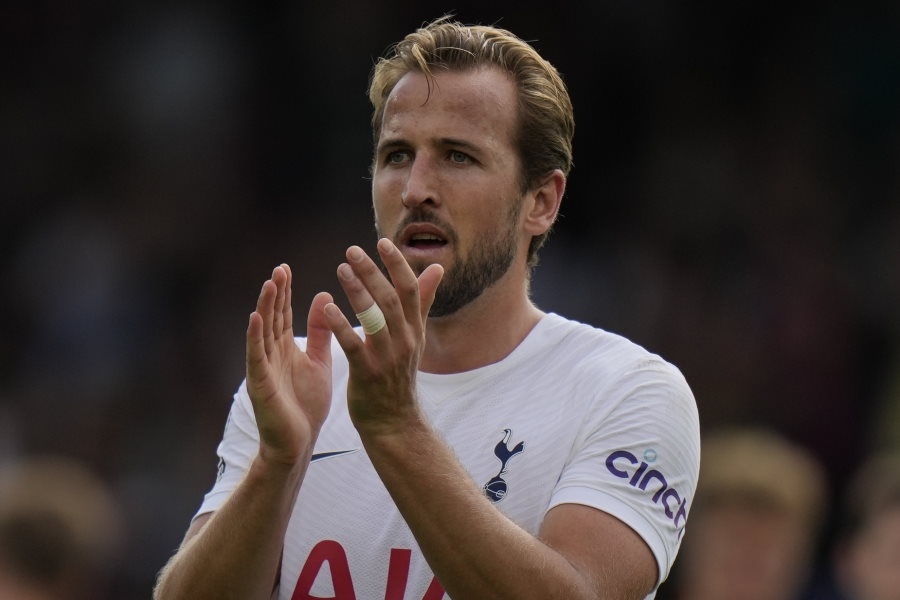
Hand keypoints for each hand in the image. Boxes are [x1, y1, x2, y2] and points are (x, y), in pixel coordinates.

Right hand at [245, 264, 333, 465]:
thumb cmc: (306, 405)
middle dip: (275, 293)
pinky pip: (256, 357)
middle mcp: (271, 354)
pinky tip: (255, 318)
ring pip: (262, 332)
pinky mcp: (260, 384)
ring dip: (265, 308)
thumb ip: (319, 332)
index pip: (283, 314)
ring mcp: (263, 368)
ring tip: (270, 284)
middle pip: (271, 317)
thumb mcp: (318, 362)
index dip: (284, 292)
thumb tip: (324, 296)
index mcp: (284, 349)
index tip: (286, 268)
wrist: (299, 443)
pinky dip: (254, 337)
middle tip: (279, 268)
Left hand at [324, 239, 442, 436]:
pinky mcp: (368, 373)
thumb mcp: (415, 336)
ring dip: (358, 291)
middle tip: (352, 251)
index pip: (410, 289)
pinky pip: (354, 345)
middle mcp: (404, 340)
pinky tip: (327, 308)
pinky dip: (341, 325)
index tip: (382, 242)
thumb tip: (437, 268)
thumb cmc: (399, 374)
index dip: (397, 264)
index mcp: (414, 329)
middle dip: (372, 272)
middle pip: (390, 298)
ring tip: (341, 269)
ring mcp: (387, 357)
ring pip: (375, 318)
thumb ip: (423, 301)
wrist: (394, 421)